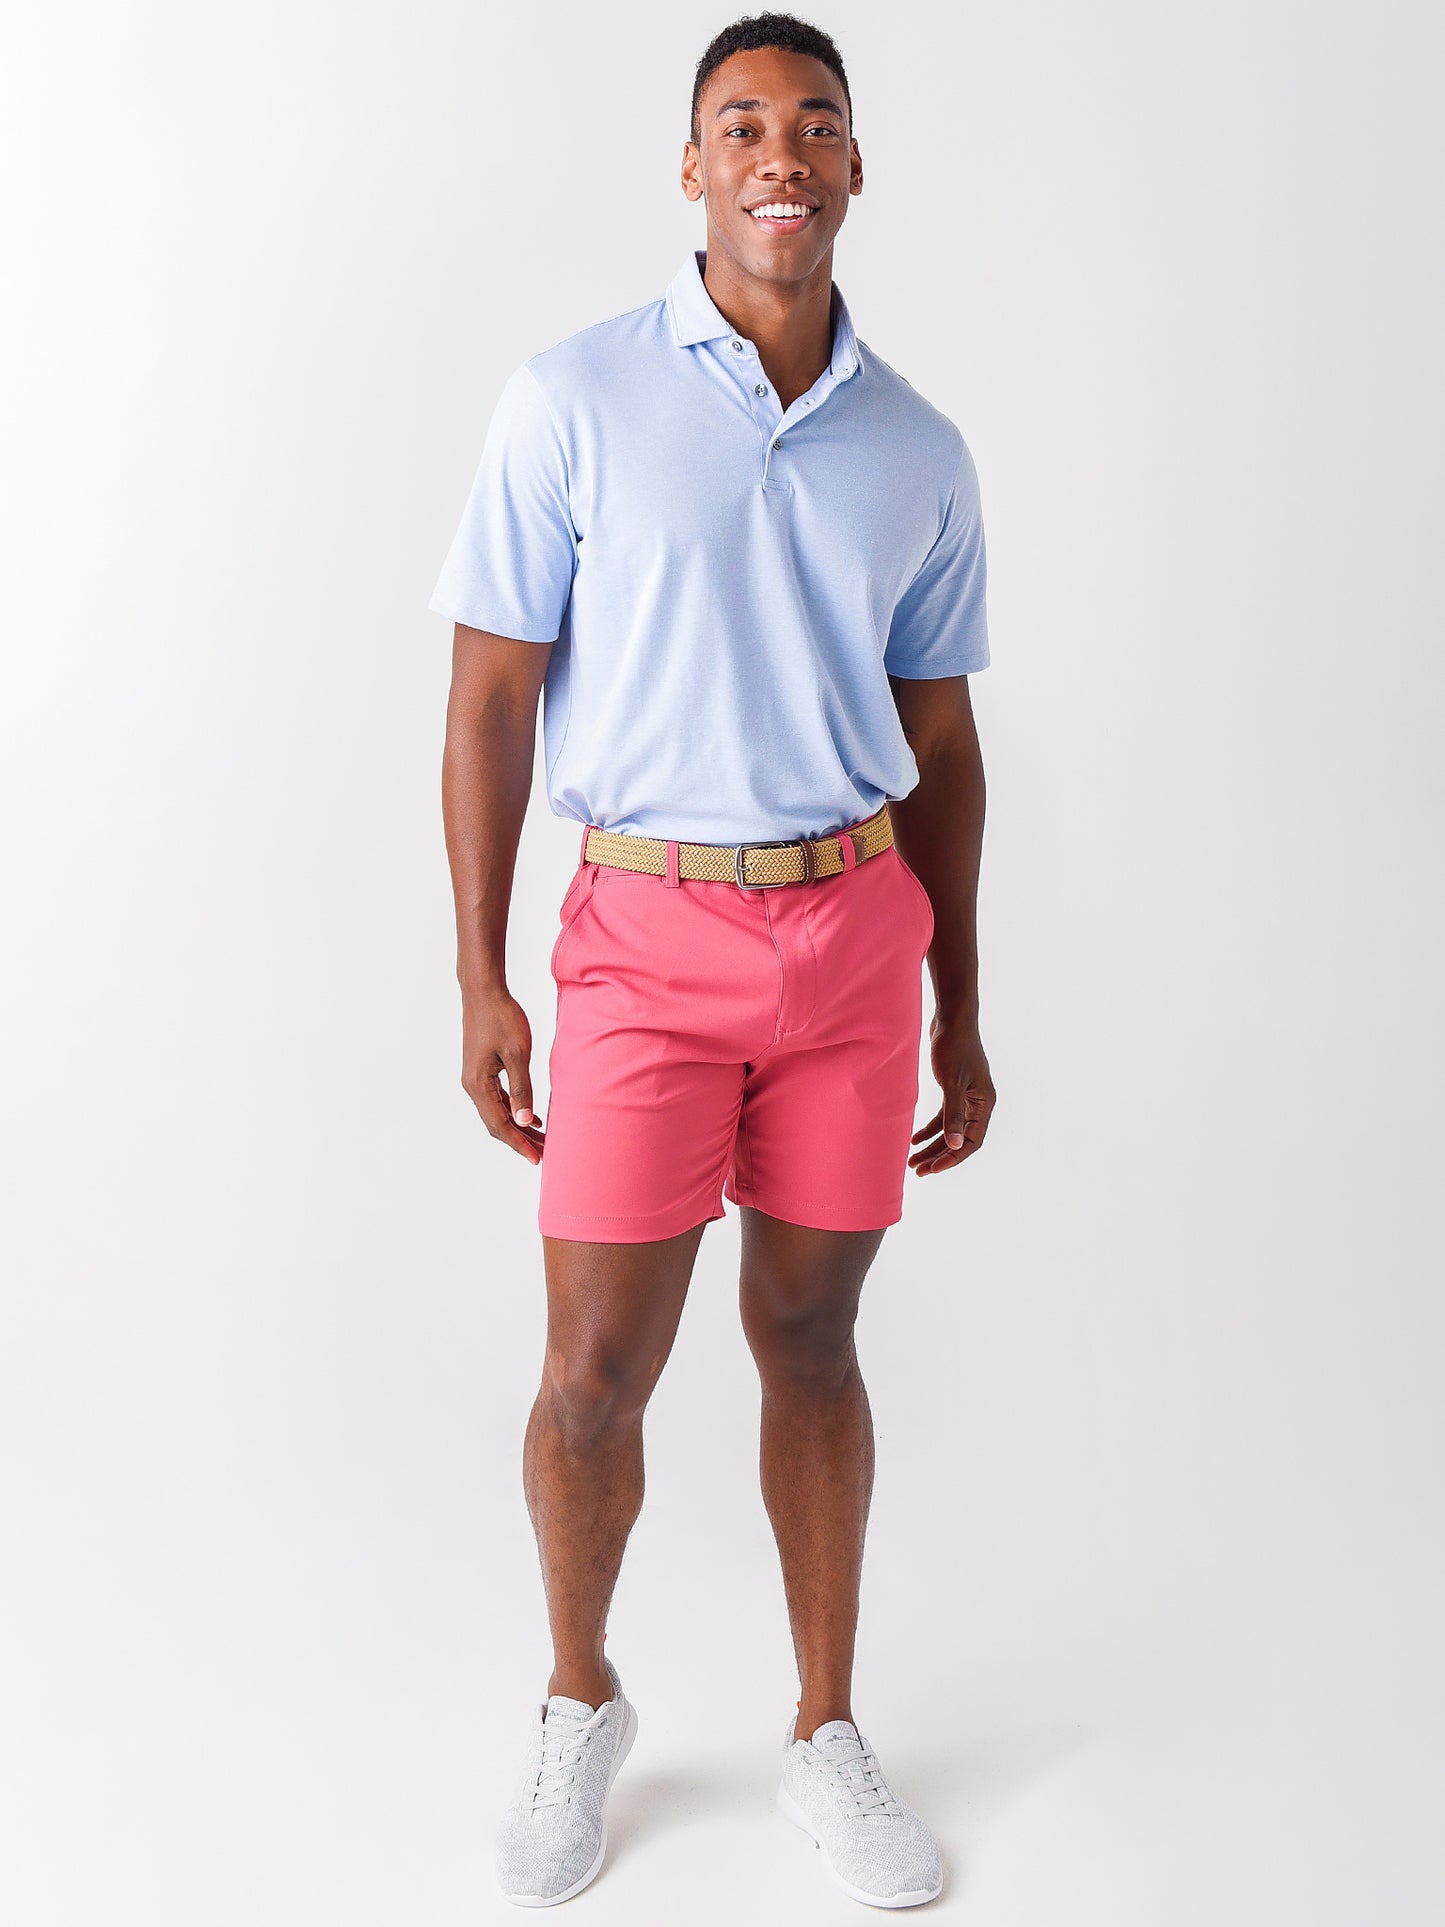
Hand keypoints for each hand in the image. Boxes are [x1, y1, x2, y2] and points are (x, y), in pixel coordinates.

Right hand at [460, 987, 544, 1164]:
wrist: (483, 991)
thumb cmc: (501, 1017)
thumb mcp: (517, 1053)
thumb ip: (522, 1089)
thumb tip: (524, 1121)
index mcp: (478, 1085)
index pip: (500, 1125)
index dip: (519, 1144)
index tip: (537, 1159)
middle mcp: (472, 1086)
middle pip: (497, 1124)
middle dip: (520, 1140)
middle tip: (545, 1153)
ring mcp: (475, 1078)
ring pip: (498, 1112)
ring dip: (518, 1126)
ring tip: (542, 1138)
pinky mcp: (481, 1069)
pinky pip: (497, 1099)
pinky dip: (514, 1110)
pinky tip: (531, 1115)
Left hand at [909, 1012, 994, 1175]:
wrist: (951, 1018)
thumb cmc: (954, 1047)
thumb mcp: (952, 1083)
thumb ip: (953, 1115)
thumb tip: (956, 1146)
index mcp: (984, 1104)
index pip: (971, 1142)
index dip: (952, 1158)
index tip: (932, 1169)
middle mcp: (979, 1104)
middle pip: (959, 1140)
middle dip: (938, 1156)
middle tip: (917, 1170)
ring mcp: (967, 1097)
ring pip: (950, 1130)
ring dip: (932, 1146)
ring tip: (912, 1160)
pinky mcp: (954, 1089)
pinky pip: (943, 1116)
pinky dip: (930, 1128)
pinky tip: (914, 1138)